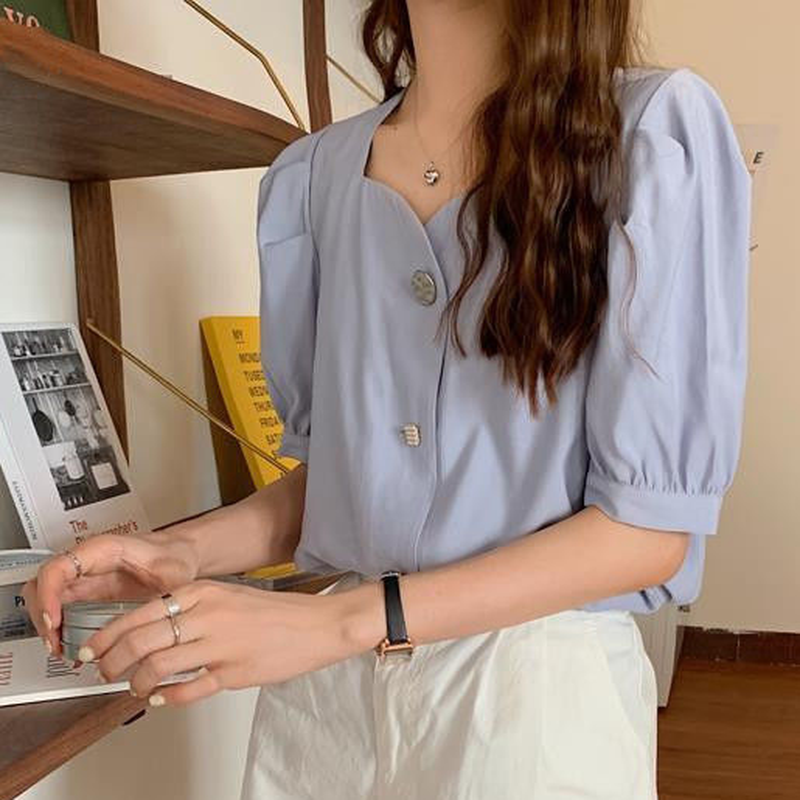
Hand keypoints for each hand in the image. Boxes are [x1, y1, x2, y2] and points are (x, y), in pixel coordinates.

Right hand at [22, 530, 199, 659]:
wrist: (182, 554)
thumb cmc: (175, 556)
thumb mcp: (171, 573)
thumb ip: (160, 594)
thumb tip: (153, 619)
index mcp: (103, 550)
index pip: (58, 568)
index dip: (48, 595)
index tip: (54, 621)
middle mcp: (88, 562)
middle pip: (42, 584)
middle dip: (42, 616)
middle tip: (55, 642)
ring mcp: (86, 578)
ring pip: (47, 598)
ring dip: (47, 625)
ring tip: (61, 648)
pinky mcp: (89, 593)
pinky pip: (61, 608)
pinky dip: (58, 628)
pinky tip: (71, 645)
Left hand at [80, 578, 383, 706]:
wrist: (315, 625)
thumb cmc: (273, 612)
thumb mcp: (226, 596)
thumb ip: (189, 609)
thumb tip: (148, 632)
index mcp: (202, 591)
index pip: (139, 614)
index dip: (108, 637)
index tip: (93, 650)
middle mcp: (206, 614)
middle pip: (140, 641)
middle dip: (112, 662)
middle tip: (104, 673)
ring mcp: (219, 644)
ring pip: (157, 666)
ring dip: (136, 683)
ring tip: (134, 688)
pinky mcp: (233, 672)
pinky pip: (187, 689)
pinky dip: (167, 697)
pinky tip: (162, 698)